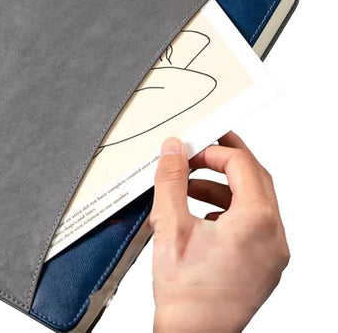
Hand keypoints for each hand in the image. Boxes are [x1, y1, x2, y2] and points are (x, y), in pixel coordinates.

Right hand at [150, 132, 288, 331]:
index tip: (193, 148)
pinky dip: (229, 209)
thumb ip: (171, 180)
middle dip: (224, 161)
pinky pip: (253, 222)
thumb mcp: (171, 226)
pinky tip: (202, 214)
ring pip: (254, 201)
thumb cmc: (187, 295)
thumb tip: (174, 150)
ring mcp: (273, 252)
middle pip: (255, 178)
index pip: (242, 164)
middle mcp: (274, 236)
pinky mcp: (265, 263)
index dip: (214, 150)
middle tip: (199, 152)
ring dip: (223, 187)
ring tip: (190, 187)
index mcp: (257, 222)